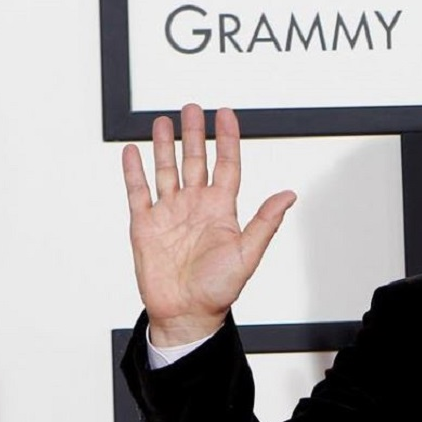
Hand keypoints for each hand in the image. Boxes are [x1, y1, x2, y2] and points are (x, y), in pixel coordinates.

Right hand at [122, 104, 295, 345]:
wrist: (185, 314)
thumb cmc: (218, 290)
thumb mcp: (247, 254)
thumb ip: (265, 222)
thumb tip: (289, 195)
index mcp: (221, 210)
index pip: (226, 165)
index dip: (227, 139)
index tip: (226, 114)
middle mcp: (195, 206)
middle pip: (195, 160)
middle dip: (193, 134)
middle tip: (192, 107)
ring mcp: (169, 213)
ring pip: (166, 170)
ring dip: (164, 146)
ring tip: (162, 121)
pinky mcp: (144, 224)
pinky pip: (138, 191)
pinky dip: (134, 171)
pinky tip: (133, 151)